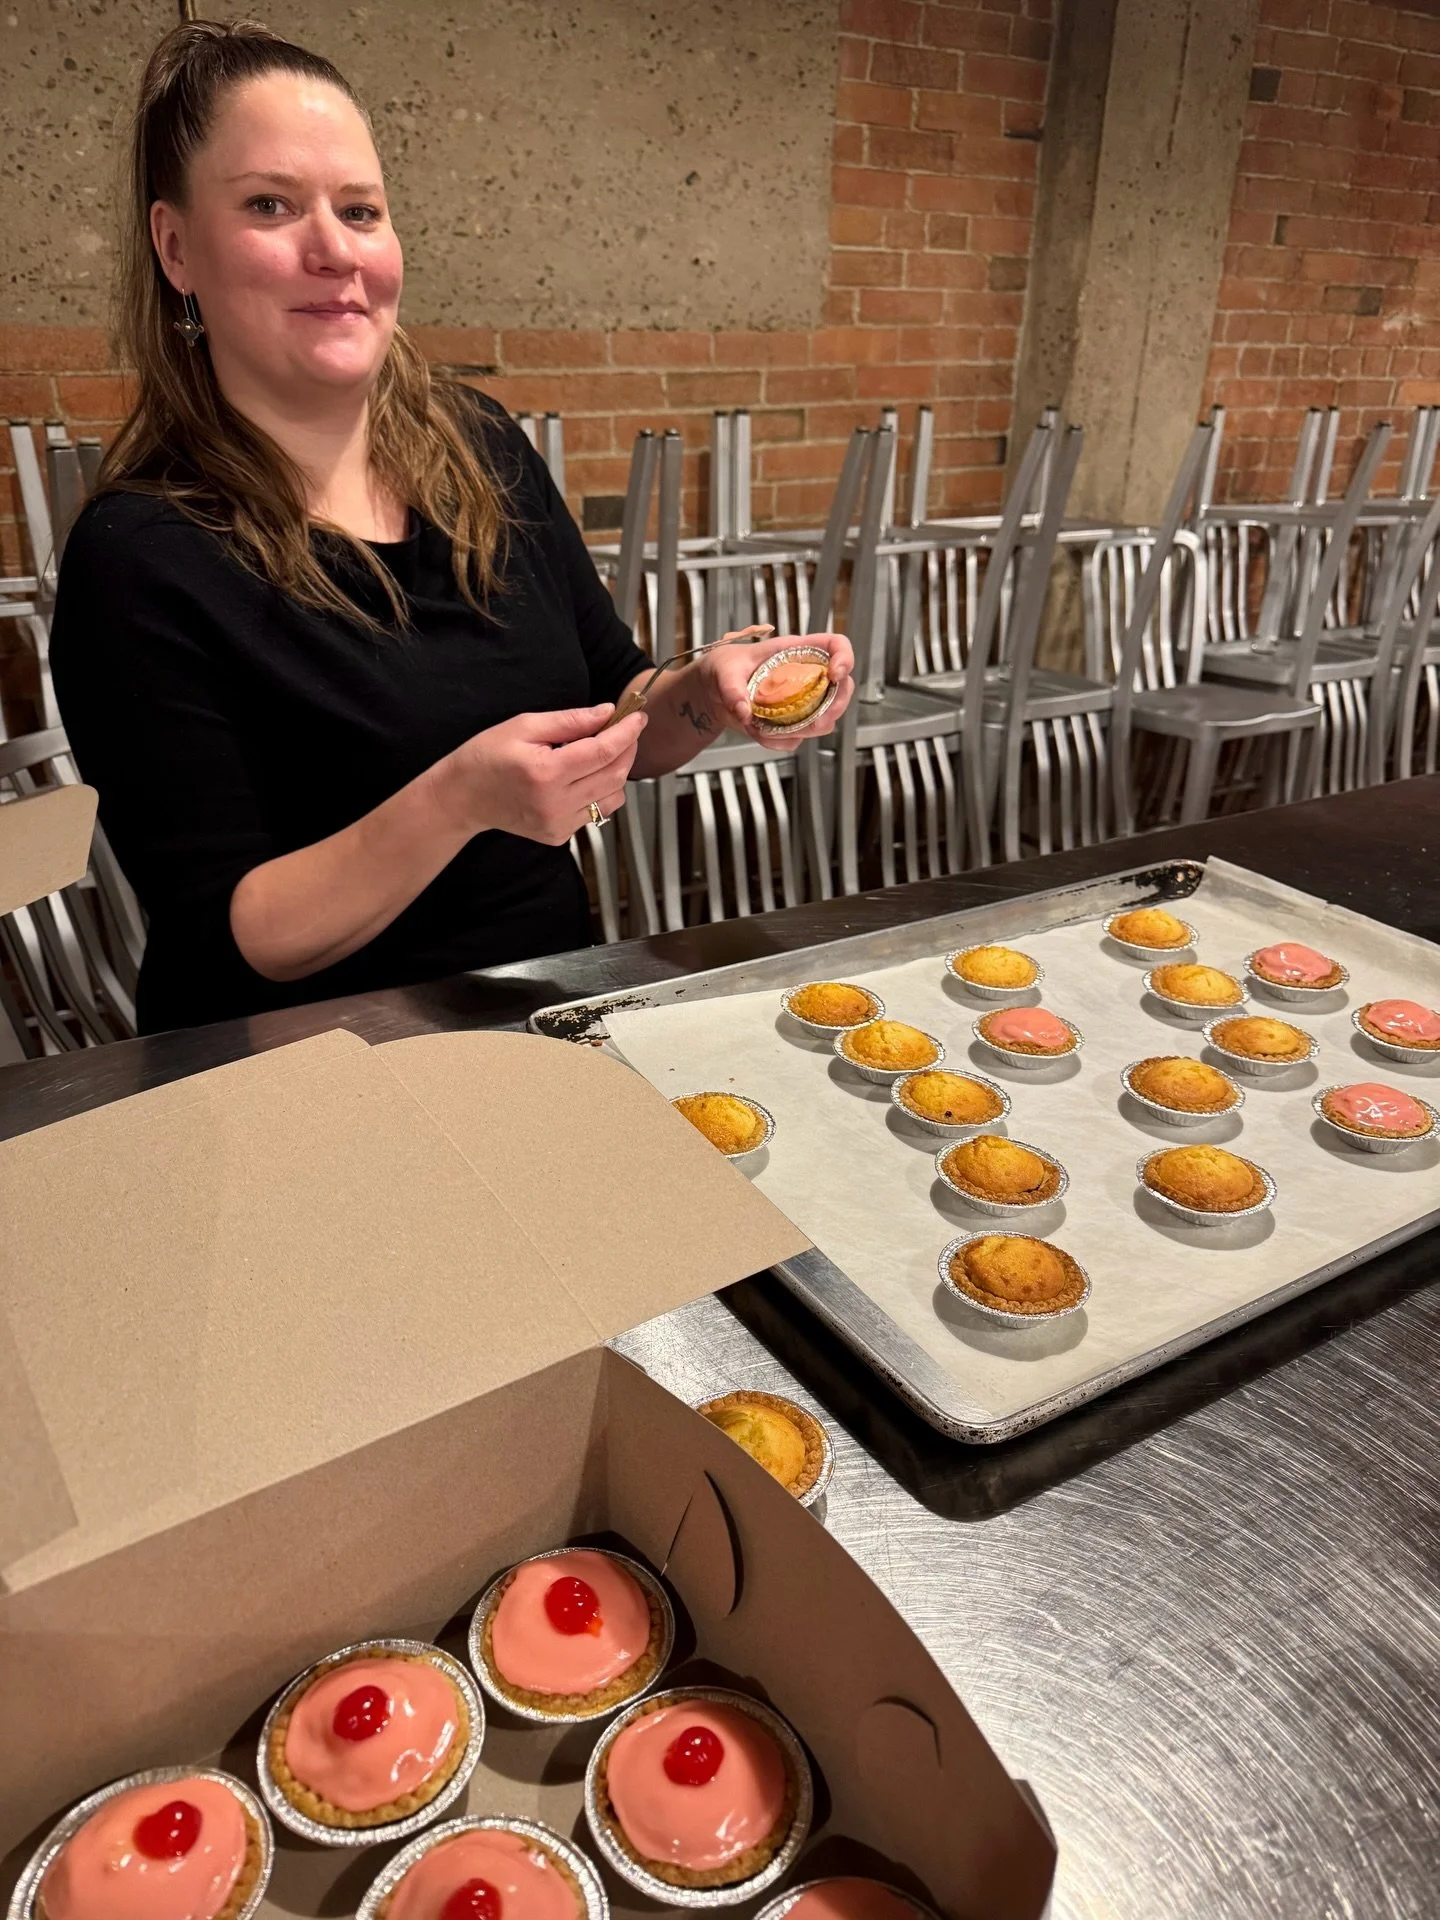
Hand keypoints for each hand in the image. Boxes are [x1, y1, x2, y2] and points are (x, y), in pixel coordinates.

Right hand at [434, 703, 646, 844]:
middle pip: (614, 775)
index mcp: (546, 773)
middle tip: (626, 730)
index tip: (638, 717)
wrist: (464, 797)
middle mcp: (556, 804)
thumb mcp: (525, 726)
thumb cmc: (487, 756)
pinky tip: (584, 776)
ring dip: (617, 772)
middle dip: (627, 749)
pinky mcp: (559, 835)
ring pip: (612, 797)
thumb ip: (570, 720)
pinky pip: (596, 812)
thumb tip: (608, 713)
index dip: (627, 732)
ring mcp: (559, 824)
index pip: (603, 751)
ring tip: (603, 752)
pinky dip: (600, 791)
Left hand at [706, 630, 854, 750]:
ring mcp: (802, 701)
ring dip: (805, 730)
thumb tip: (744, 710)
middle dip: (836, 706)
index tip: (835, 674)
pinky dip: (782, 742)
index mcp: (796, 651)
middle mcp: (805, 676)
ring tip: (771, 728)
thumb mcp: (723, 671)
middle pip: (842, 688)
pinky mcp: (791, 722)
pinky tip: (760, 734)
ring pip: (826, 718)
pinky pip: (798, 738)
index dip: (844, 657)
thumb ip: (732, 688)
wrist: (711, 692)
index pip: (835, 645)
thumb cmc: (723, 668)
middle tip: (816, 720)